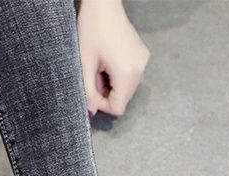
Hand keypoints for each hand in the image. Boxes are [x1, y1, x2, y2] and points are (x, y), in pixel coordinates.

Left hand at [77, 0, 149, 116]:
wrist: (104, 4)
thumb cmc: (92, 29)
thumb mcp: (85, 64)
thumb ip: (88, 92)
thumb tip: (91, 112)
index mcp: (126, 73)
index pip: (118, 108)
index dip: (102, 105)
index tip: (92, 91)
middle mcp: (139, 70)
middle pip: (124, 100)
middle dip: (107, 94)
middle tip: (95, 76)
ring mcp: (143, 62)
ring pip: (127, 90)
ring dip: (113, 85)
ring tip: (102, 67)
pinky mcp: (143, 56)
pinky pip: (131, 77)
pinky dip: (119, 76)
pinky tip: (110, 62)